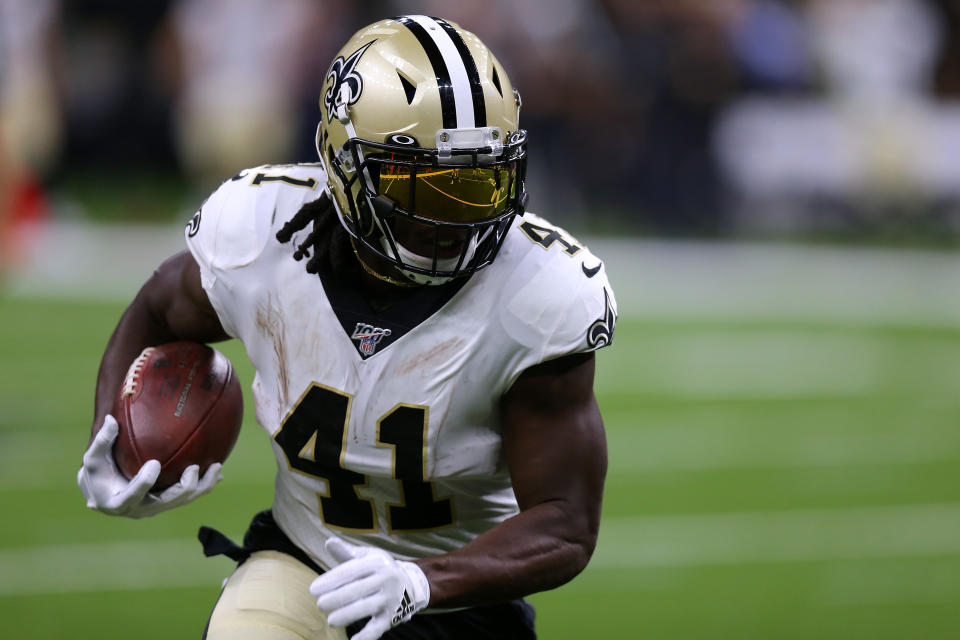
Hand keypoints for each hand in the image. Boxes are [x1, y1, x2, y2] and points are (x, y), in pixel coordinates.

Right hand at [77, 414, 221, 517]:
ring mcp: (156, 508)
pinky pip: (188, 496)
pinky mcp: (166, 504)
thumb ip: (102, 441)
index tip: (154, 463)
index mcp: (118, 503)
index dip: (144, 482)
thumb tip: (110, 419)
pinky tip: (218, 473)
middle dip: (185, 487)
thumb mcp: (94, 458)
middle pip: (167, 502)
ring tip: (217, 468)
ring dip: (202, 486)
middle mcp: (140, 510)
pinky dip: (203, 485)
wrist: (103, 491)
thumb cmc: (99, 472)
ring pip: (183, 500)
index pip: (133, 494)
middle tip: (195, 467)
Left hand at [310, 537, 430, 639]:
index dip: (331, 580)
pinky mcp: (392, 617)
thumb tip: (329, 542)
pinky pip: (378, 628)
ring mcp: (390, 598)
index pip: (351, 571)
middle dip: (337, 598)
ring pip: (367, 608)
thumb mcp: (367, 556)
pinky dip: (366, 636)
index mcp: (378, 562)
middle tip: (320, 605)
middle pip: (358, 589)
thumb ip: (346, 552)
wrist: (411, 583)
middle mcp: (387, 579)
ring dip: (348, 615)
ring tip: (331, 621)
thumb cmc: (379, 569)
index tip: (314, 589)